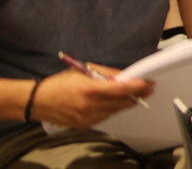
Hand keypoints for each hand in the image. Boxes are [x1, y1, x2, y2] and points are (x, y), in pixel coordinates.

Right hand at [30, 68, 154, 128]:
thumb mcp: (83, 70)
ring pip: (115, 111)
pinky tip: (118, 103)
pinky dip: (114, 109)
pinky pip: (106, 117)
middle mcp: (89, 106)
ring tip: (137, 95)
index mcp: (89, 90)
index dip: (137, 87)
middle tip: (149, 88)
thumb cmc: (60, 83)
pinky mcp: (84, 125)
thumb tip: (125, 75)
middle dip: (138, 94)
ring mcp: (87, 118)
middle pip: (121, 102)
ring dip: (128, 102)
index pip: (120, 89)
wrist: (38, 101)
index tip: (149, 83)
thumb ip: (106, 73)